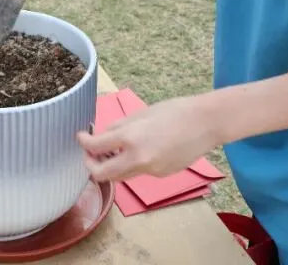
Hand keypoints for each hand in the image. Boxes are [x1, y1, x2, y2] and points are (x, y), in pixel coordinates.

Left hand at [77, 96, 217, 181]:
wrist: (206, 123)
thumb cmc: (175, 111)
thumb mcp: (142, 114)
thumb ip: (120, 127)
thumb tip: (103, 136)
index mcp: (131, 138)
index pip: (95, 147)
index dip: (83, 142)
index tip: (81, 136)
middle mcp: (137, 159)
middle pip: (102, 175)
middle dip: (91, 164)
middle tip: (91, 153)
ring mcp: (150, 171)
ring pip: (120, 176)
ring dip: (111, 166)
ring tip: (113, 150)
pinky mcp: (160, 175)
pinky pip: (138, 173)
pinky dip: (132, 164)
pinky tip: (141, 150)